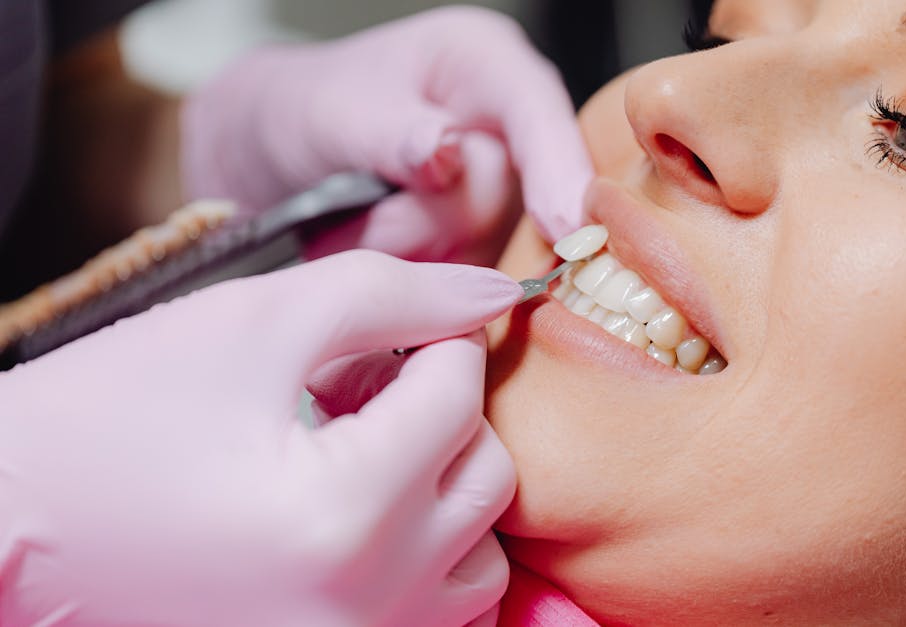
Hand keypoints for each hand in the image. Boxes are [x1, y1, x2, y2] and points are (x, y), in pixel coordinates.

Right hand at [0, 251, 520, 626]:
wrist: (7, 531)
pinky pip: (439, 608)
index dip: (438, 337)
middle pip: (486, 473)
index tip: (401, 327)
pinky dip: (421, 551)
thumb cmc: (113, 417)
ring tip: (357, 451)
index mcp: (345, 511)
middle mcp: (366, 604)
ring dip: (440, 484)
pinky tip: (354, 510)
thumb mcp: (251, 322)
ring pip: (477, 547)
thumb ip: (388, 294)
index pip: (460, 394)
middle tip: (367, 385)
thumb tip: (495, 290)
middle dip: (441, 410)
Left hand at [183, 6, 593, 261]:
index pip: (539, 112)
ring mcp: (497, 197)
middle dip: (429, 222)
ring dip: (411, 256)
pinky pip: (464, 289)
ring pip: (483, 252)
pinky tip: (374, 250)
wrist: (270, 162)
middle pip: (508, 198)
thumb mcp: (330, 109)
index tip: (564, 223)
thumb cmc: (303, 111)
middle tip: (360, 216)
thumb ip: (390, 131)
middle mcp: (505, 130)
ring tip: (353, 226)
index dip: (558, 168)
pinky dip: (412, 283)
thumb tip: (444, 151)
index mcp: (484, 65)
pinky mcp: (481, 251)